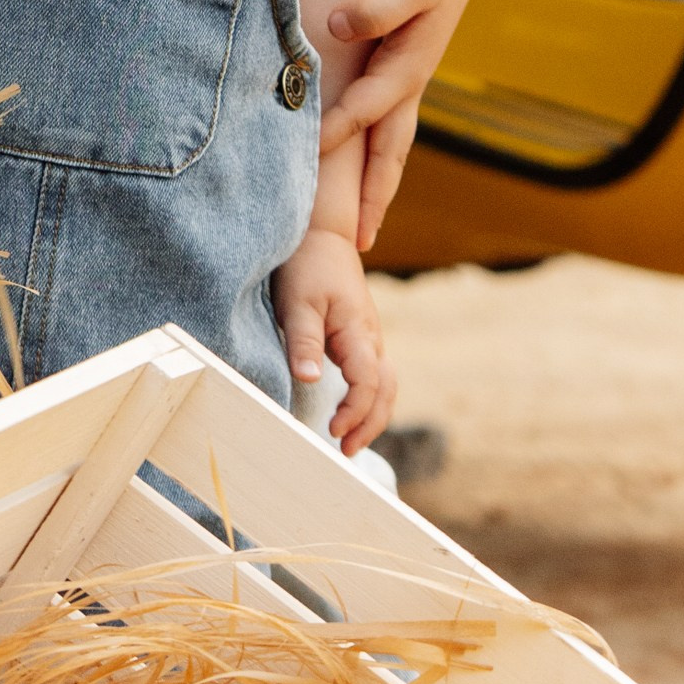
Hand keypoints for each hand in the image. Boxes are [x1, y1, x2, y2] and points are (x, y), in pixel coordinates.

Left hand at [275, 226, 396, 454]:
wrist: (320, 232)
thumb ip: (304, 341)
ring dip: (371, 414)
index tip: (334, 432)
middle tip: (344, 450)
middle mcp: (371, 338)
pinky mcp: (359, 335)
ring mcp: (369, 337)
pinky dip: (367, 398)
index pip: (368, 384)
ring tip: (347, 440)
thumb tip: (310, 380)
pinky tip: (347, 410)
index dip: (355, 413)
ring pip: (384, 384)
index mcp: (360, 332)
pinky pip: (373, 374)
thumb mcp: (298, 302)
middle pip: (385, 391)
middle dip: (370, 424)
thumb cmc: (307, 264)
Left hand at [321, 0, 488, 247]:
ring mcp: (405, 73)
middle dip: (374, 195)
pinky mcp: (394, 61)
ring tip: (356, 221)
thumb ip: (378, 4)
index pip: (370, 108)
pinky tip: (344, 156)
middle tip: (359, 243)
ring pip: (386, 138)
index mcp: (411, 62)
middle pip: (390, 148)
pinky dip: (364, 144)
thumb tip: (340, 26)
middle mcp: (410, 77)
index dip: (340, 130)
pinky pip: (376, 115)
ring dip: (371, 179)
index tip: (308, 157)